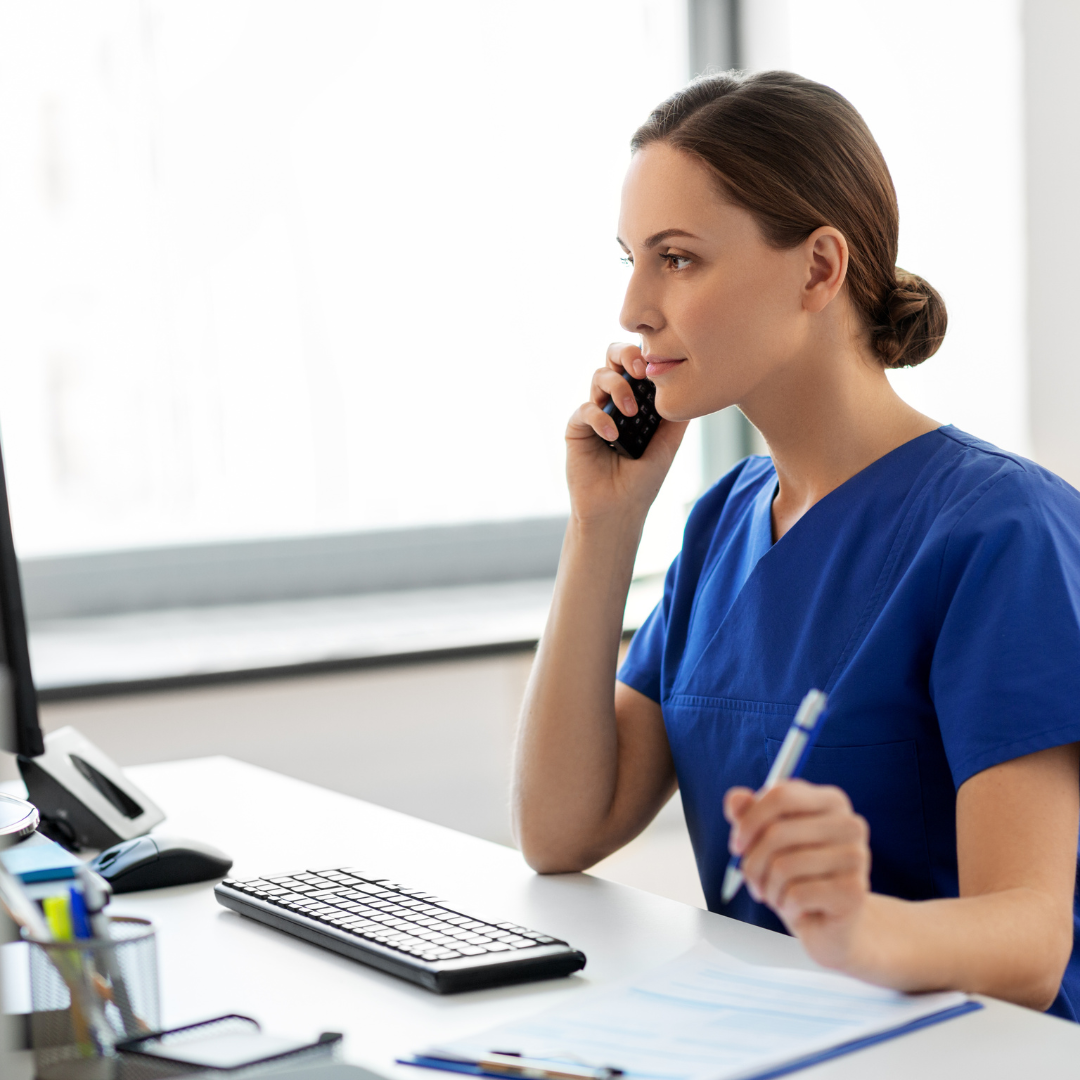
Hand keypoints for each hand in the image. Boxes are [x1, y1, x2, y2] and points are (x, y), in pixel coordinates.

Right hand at [565, 342, 687, 523]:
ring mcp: (595, 413)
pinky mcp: (577, 429)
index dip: (643, 355)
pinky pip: (585, 410)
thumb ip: (677, 416)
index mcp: (637, 401)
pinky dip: (599, 418)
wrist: (619, 510)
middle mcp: (614, 402)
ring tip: (629, 412)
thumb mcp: (668, 445)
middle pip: (613, 359)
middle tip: (638, 370)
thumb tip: (693, 385)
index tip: (655, 364)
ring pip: (598, 377)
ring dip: (616, 387)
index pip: (637, 365)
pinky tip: (612, 436)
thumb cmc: (643, 481)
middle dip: (624, 355)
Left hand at [724, 780, 872, 969]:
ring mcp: (856, 857)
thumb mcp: (768, 841)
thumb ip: (749, 815)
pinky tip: (795, 909)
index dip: (749, 821)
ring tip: (775, 895)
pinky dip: (785, 906)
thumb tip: (735, 798)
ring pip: (783, 866)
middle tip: (752, 880)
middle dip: (753, 862)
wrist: (830, 925)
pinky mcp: (853, 892)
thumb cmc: (797, 876)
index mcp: (831, 801)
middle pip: (777, 832)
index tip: (737, 845)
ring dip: (768, 888)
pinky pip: (796, 895)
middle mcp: (850, 824)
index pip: (781, 796)